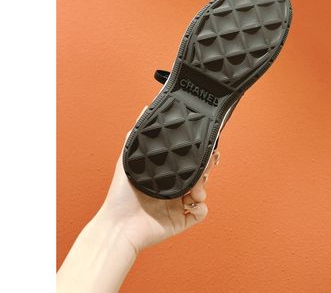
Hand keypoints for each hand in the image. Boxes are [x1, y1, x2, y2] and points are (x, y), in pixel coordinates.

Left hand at [97, 130, 219, 254]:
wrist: (119, 226)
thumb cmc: (120, 195)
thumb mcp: (127, 158)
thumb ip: (137, 133)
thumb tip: (145, 108)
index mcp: (165, 173)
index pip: (187, 159)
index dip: (199, 153)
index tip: (206, 147)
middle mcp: (173, 187)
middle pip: (199, 173)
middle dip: (206, 167)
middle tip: (207, 164)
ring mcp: (179, 204)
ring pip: (203, 191)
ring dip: (203, 187)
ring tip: (195, 188)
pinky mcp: (182, 220)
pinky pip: (201, 212)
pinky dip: (201, 208)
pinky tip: (193, 203)